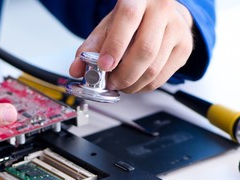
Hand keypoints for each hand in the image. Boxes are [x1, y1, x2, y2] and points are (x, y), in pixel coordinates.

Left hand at [70, 0, 193, 92]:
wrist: (159, 11)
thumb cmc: (131, 19)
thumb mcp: (107, 26)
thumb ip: (90, 47)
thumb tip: (76, 69)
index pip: (128, 20)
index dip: (115, 46)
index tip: (104, 66)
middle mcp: (162, 10)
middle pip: (145, 50)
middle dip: (123, 74)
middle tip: (110, 83)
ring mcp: (177, 29)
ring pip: (154, 68)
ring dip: (132, 84)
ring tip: (120, 83)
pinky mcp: (185, 47)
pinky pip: (162, 77)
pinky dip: (144, 87)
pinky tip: (134, 82)